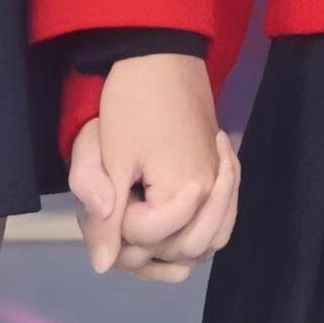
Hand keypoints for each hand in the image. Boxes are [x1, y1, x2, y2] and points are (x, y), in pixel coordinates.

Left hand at [68, 53, 238, 280]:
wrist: (162, 56)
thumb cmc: (131, 103)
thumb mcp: (109, 159)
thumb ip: (105, 218)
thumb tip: (101, 266)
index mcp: (186, 192)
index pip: (145, 239)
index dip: (116, 224)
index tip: (108, 190)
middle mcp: (213, 195)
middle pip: (178, 251)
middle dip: (142, 240)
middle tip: (121, 204)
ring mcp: (221, 186)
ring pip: (204, 244)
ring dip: (173, 243)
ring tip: (145, 221)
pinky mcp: (222, 176)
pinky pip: (219, 221)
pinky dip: (196, 229)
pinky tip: (173, 218)